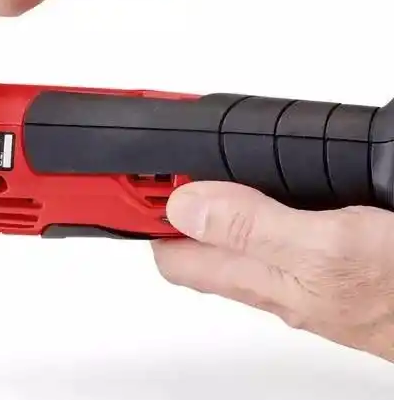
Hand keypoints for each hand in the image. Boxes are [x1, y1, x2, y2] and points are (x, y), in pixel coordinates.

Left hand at [153, 182, 393, 361]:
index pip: (171, 252)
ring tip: (185, 166)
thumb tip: (183, 204)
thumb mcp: (325, 247)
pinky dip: (250, 203)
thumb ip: (251, 226)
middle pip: (192, 244)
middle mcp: (270, 278)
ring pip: (229, 237)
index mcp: (259, 276)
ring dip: (203, 201)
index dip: (138, 216)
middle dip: (163, 204)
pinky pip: (270, 233)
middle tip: (143, 164)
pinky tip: (259, 184)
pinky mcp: (325, 261)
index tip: (116, 181)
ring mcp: (297, 272)